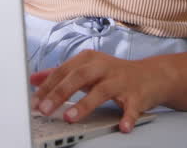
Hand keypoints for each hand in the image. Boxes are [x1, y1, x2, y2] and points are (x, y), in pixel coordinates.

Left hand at [29, 50, 174, 132]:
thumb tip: (34, 79)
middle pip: (79, 77)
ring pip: (101, 91)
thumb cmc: (114, 73)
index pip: (63, 71)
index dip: (47, 86)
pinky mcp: (137, 96)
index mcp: (89, 60)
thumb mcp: (87, 69)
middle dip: (60, 93)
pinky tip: (122, 127)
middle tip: (45, 109)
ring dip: (85, 104)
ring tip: (70, 118)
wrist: (152, 75)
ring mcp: (121, 81)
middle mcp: (104, 67)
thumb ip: (61, 74)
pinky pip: (132, 108)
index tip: (34, 101)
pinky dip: (128, 117)